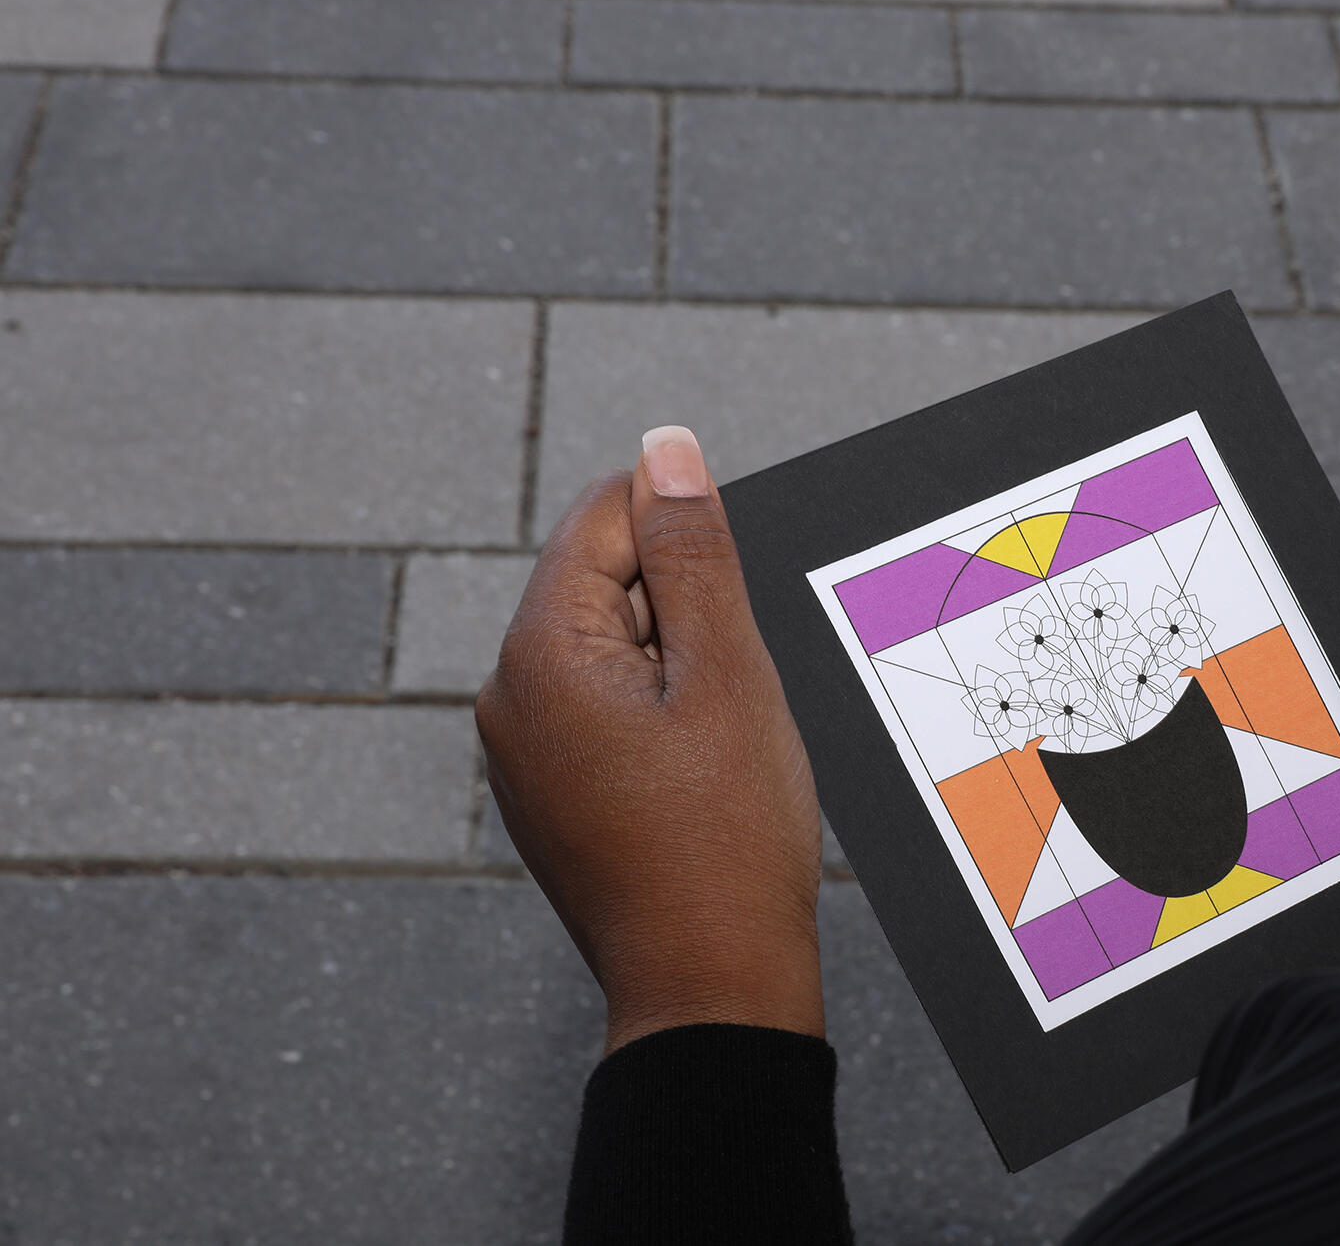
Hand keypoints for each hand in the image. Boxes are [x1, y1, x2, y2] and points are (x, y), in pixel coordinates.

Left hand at [476, 427, 824, 1052]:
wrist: (711, 984)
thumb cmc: (727, 840)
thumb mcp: (728, 674)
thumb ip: (694, 552)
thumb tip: (667, 450)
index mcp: (539, 655)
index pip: (604, 521)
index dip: (688, 542)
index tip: (736, 608)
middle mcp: (509, 697)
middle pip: (606, 584)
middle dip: (686, 614)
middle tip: (733, 698)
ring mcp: (523, 753)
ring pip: (616, 649)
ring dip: (681, 668)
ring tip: (719, 746)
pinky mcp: (551, 793)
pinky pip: (608, 711)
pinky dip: (665, 718)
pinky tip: (700, 776)